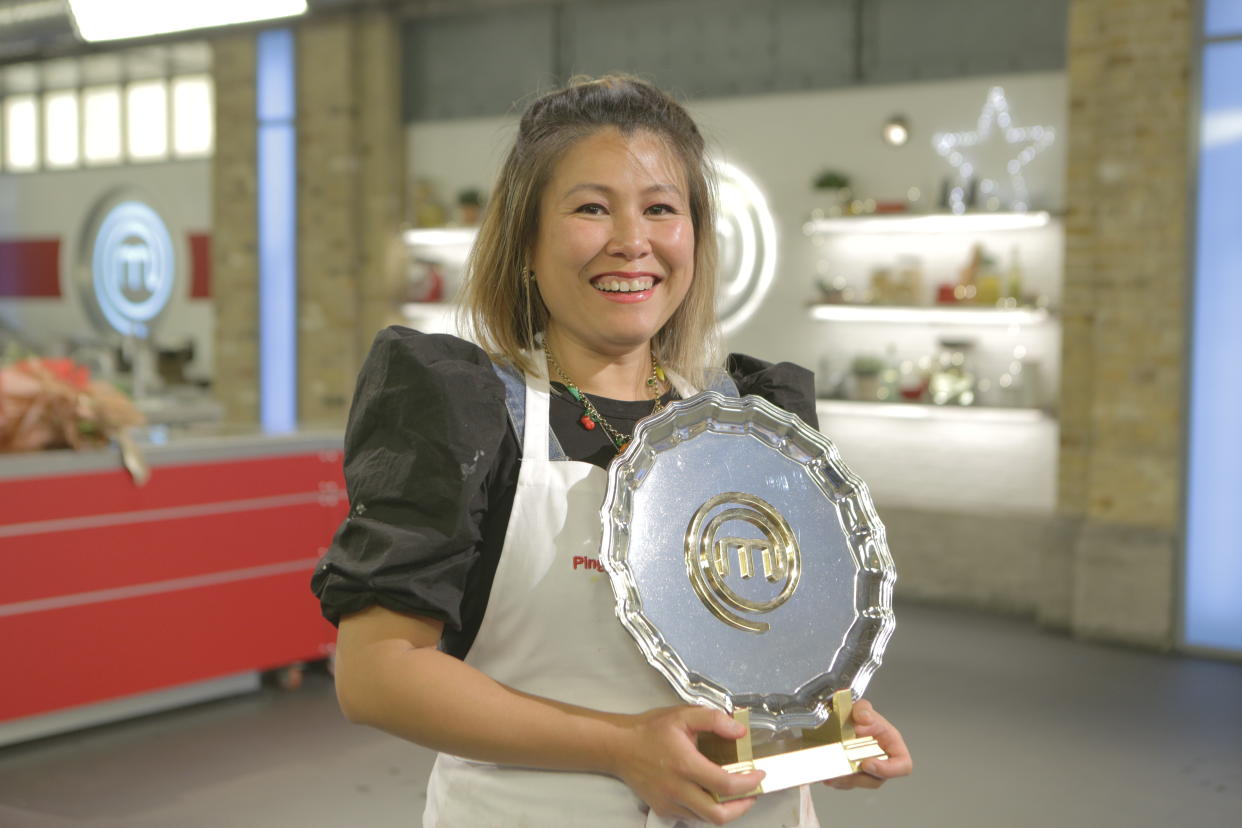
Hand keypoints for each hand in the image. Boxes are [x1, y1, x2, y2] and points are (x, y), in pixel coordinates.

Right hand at [609, 705, 765, 824]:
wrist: (620, 747)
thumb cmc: (651, 730)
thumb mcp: (683, 715)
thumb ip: (714, 720)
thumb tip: (740, 732)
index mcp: (685, 765)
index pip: (725, 784)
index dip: (749, 783)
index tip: (759, 775)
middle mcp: (677, 789)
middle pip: (718, 814)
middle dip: (743, 806)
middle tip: (752, 792)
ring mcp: (669, 803)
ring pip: (706, 819)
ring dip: (726, 810)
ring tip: (736, 793)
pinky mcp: (663, 810)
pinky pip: (692, 818)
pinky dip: (707, 811)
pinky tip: (712, 795)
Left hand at [824, 700, 911, 790]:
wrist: (843, 719)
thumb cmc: (860, 716)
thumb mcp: (862, 708)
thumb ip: (863, 709)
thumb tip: (864, 718)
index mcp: (892, 746)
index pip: (903, 765)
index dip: (888, 769)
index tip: (867, 763)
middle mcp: (882, 761)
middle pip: (877, 780)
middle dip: (859, 778)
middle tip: (843, 770)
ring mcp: (868, 770)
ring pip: (859, 783)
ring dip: (844, 781)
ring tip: (831, 774)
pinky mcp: (853, 774)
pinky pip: (846, 784)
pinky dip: (836, 781)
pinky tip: (827, 775)